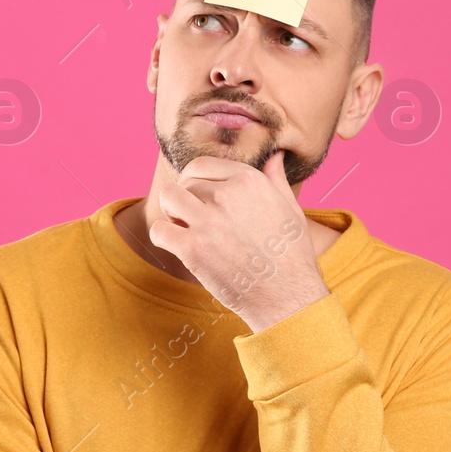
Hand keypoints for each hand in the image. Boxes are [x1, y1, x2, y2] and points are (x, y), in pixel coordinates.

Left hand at [149, 151, 330, 331]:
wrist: (287, 295)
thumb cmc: (291, 254)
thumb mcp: (291, 209)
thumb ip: (277, 179)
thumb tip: (275, 156)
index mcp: (249, 180)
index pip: (201, 166)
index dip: (194, 181)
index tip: (199, 198)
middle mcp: (227, 195)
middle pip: (185, 184)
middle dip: (184, 200)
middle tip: (192, 219)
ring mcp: (208, 221)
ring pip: (168, 198)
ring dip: (170, 212)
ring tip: (182, 227)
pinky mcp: (193, 249)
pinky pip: (159, 231)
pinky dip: (162, 238)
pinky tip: (176, 247)